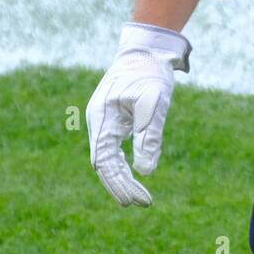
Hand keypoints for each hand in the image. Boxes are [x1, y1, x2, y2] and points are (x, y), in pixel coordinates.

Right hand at [86, 23, 190, 206]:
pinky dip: (122, 164)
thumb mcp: (154, 105)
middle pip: (104, 163)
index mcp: (102, 117)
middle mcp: (98, 122)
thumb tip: (145, 172)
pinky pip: (113, 148)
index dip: (118, 183)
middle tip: (142, 204)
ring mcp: (104, 121)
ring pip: (107, 158)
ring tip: (140, 197)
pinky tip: (134, 175)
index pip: (104, 161)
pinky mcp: (113, 119)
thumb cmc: (150, 74)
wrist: (147, 50)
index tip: (135, 200)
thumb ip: (149, 137)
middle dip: (121, 185)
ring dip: (122, 177)